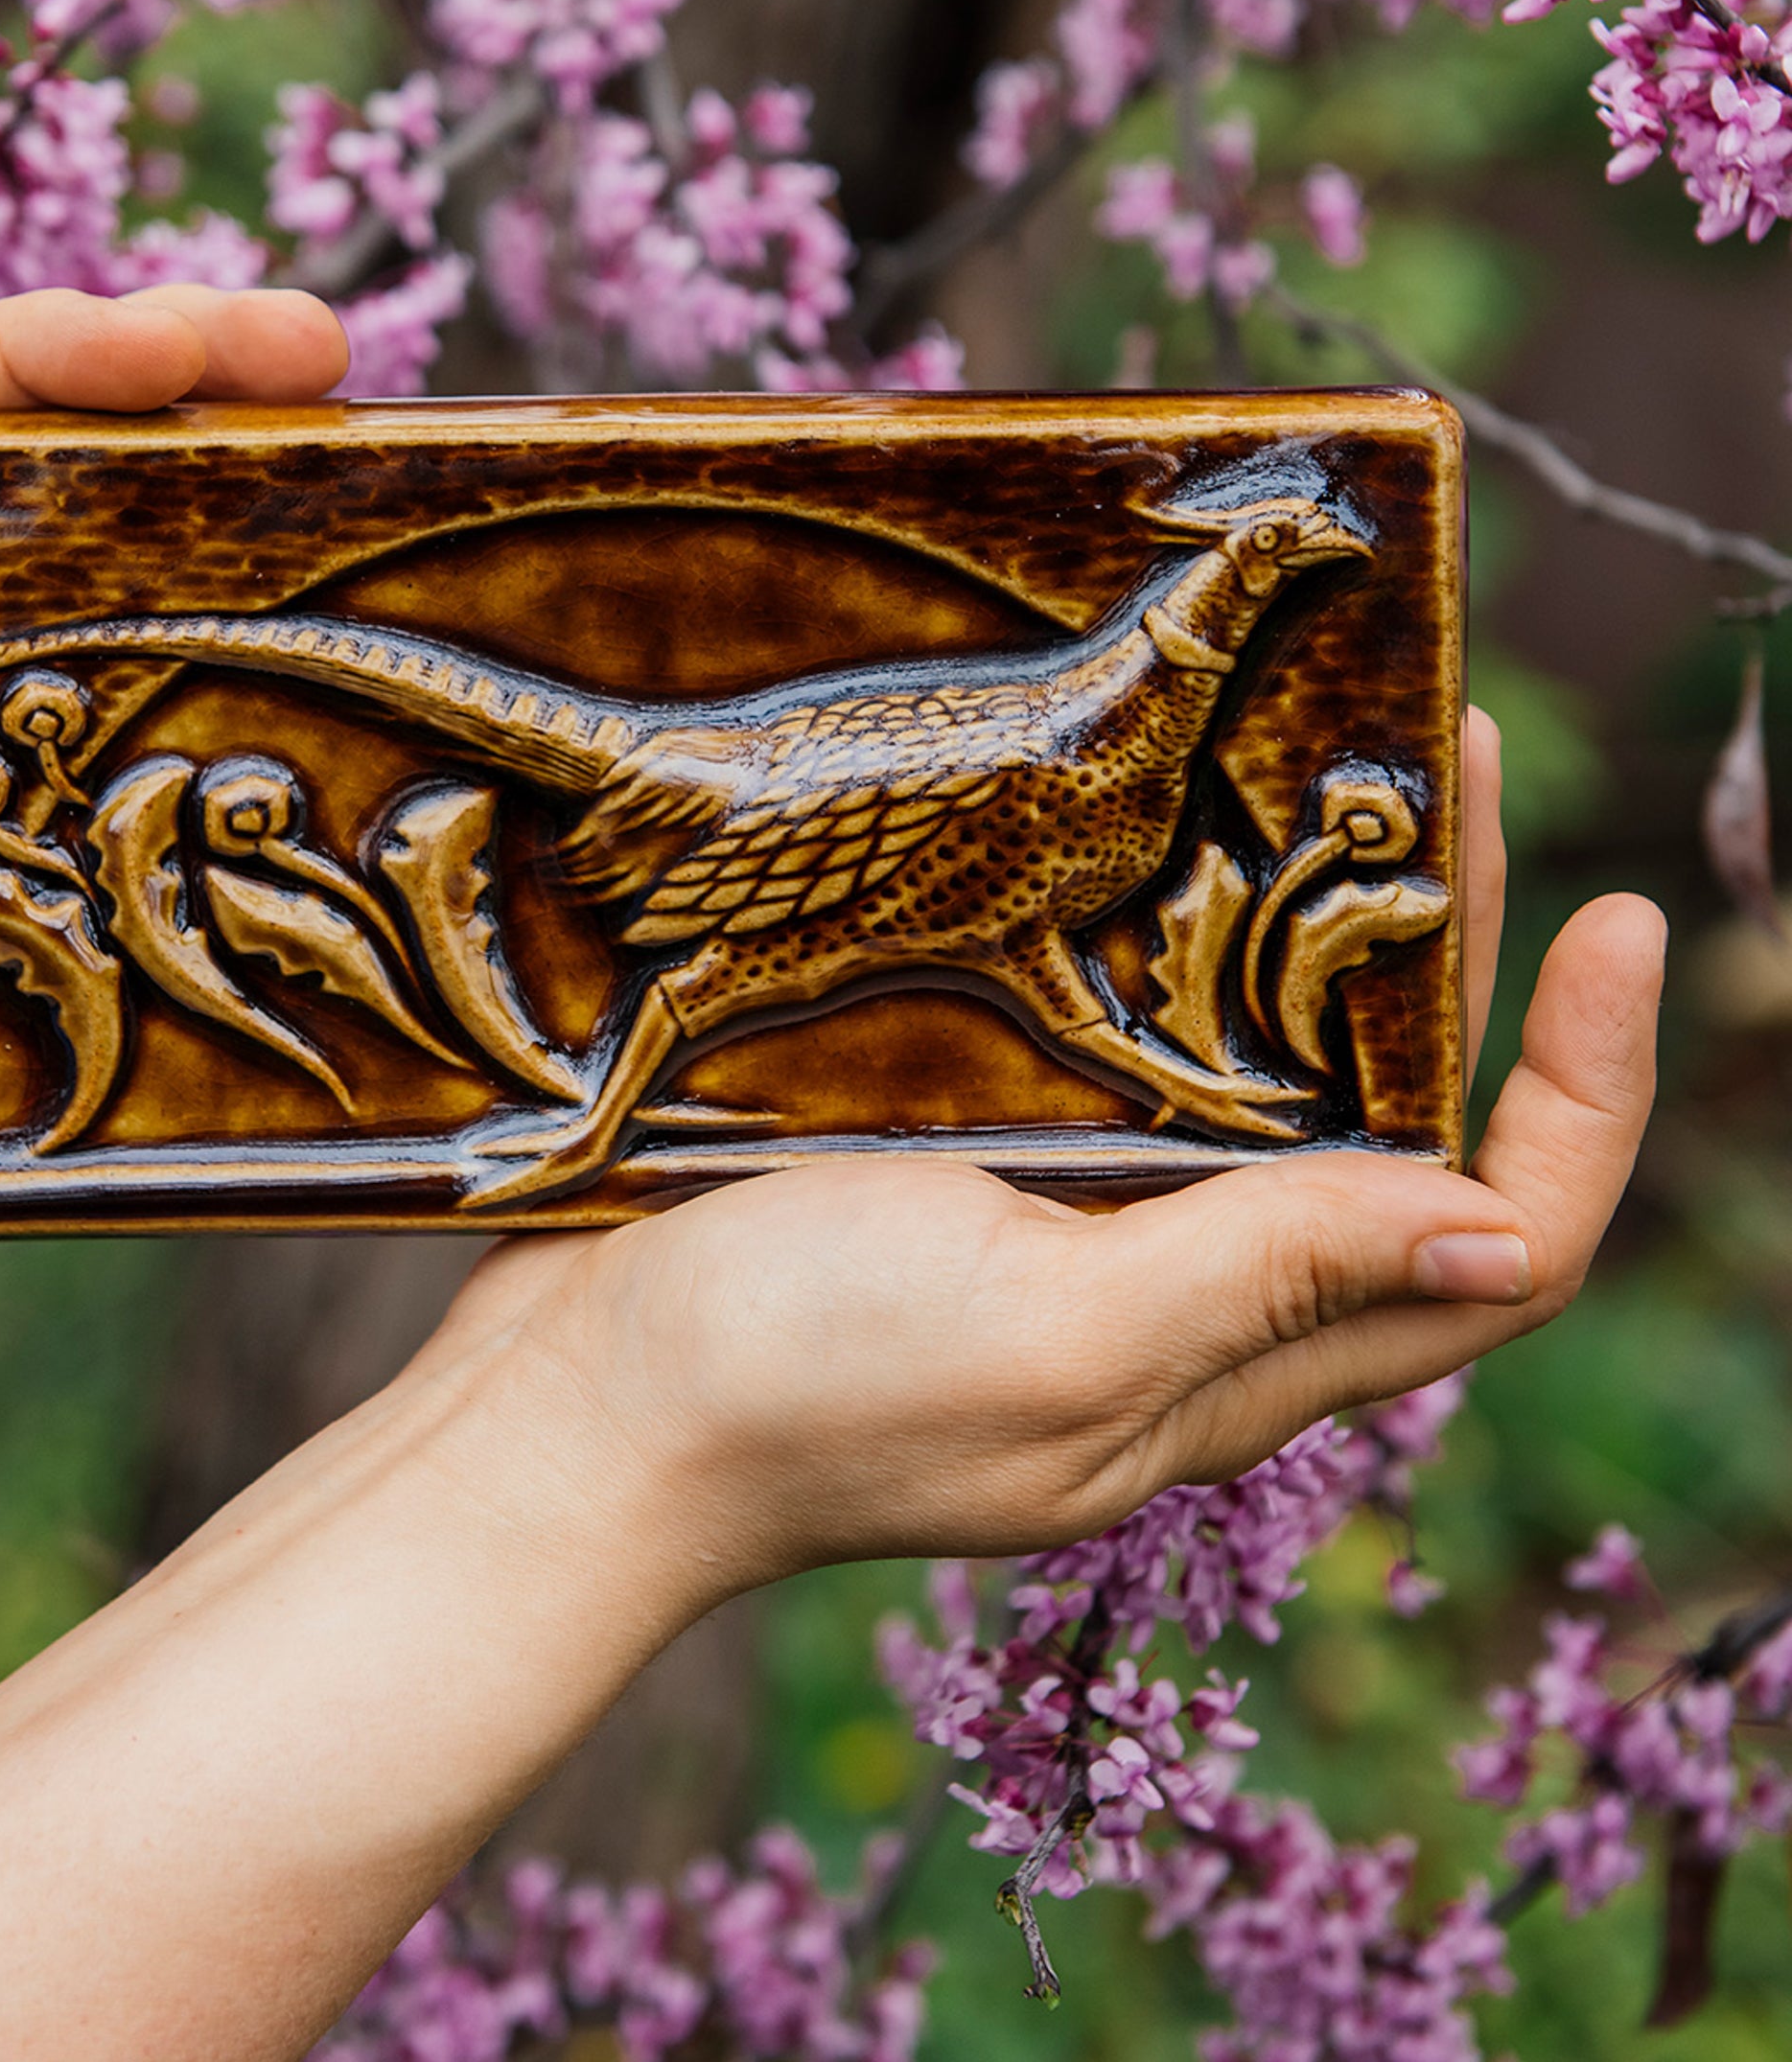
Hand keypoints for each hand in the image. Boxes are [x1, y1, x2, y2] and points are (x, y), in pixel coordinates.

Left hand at [0, 285, 346, 1421]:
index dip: (58, 348)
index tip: (189, 339)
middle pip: (67, 475)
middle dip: (197, 385)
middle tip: (334, 356)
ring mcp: (24, 774)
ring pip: (151, 595)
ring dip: (259, 513)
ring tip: (379, 454)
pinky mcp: (99, 880)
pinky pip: (190, 760)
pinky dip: (271, 693)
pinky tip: (356, 664)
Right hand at [438, 711, 1664, 1590]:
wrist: (561, 1414)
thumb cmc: (792, 1386)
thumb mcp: (1052, 1335)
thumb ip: (1265, 1278)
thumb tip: (1500, 1230)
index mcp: (1230, 1361)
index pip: (1494, 1242)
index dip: (1585, 1090)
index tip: (1616, 917)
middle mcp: (1176, 1297)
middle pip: (1387, 1132)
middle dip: (1455, 960)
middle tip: (1451, 762)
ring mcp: (1063, 1229)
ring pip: (1245, 1077)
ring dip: (1308, 931)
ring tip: (1323, 764)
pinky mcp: (956, 1170)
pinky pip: (1107, 1056)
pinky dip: (1153, 945)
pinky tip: (1128, 840)